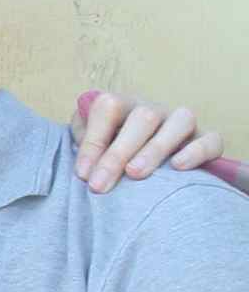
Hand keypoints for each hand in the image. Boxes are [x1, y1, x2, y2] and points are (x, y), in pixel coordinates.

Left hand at [74, 90, 234, 192]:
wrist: (139, 165)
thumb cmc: (107, 156)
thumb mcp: (88, 148)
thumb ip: (81, 147)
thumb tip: (82, 166)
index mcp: (122, 106)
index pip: (107, 108)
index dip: (93, 140)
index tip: (82, 174)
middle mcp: (153, 110)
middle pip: (142, 117)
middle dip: (118, 153)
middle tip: (100, 185)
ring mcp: (181, 122)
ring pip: (179, 121)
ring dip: (155, 148)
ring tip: (134, 174)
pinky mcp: (205, 138)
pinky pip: (211, 139)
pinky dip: (197, 151)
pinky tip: (178, 167)